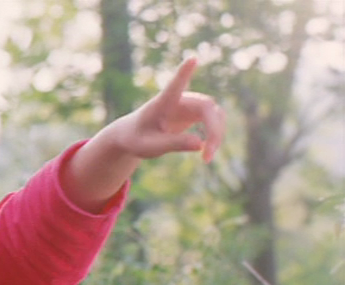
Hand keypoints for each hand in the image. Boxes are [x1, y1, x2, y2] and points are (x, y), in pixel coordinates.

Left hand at [106, 57, 224, 162]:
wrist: (134, 136)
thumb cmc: (137, 139)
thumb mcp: (150, 147)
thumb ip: (173, 144)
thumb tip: (200, 144)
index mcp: (162, 103)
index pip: (174, 85)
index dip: (184, 73)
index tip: (192, 58)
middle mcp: (179, 99)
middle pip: (207, 107)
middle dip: (213, 130)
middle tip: (208, 155)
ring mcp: (189, 104)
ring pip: (215, 114)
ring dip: (216, 134)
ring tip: (207, 158)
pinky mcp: (195, 113)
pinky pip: (214, 120)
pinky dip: (215, 136)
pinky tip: (207, 153)